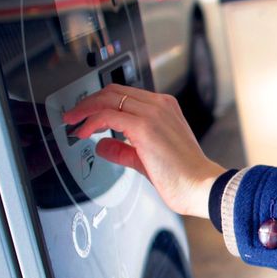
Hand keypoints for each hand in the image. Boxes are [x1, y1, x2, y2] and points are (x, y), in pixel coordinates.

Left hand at [62, 85, 224, 218]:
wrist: (203, 186)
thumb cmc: (184, 177)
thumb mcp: (147, 159)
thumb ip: (124, 150)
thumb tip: (102, 145)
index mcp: (164, 108)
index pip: (125, 95)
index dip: (101, 102)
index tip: (87, 114)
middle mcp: (159, 105)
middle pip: (113, 91)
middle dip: (88, 102)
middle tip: (73, 116)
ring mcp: (153, 113)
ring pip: (108, 98)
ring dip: (85, 109)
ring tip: (73, 122)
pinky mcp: (144, 127)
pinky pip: (108, 115)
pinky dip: (91, 121)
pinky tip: (84, 132)